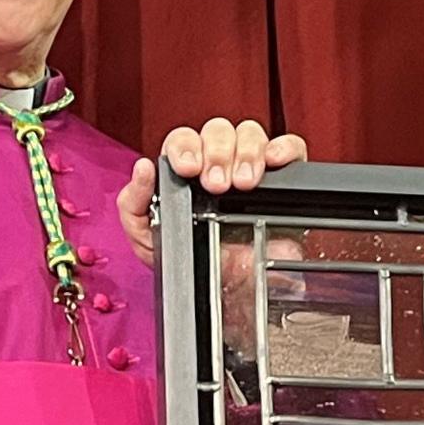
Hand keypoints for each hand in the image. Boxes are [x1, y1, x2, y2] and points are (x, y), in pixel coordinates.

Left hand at [117, 120, 311, 263]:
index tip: (189, 169)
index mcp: (186, 169)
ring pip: (249, 133)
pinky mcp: (283, 179)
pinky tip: (272, 163)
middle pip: (218, 131)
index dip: (186, 147)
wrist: (231, 294)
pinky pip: (289, 148)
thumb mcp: (148, 237)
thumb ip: (134, 204)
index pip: (184, 139)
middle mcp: (218, 162)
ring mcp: (251, 166)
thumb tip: (143, 168)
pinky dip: (284, 148)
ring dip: (246, 153)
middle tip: (218, 184)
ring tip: (243, 183)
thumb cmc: (191, 261)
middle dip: (217, 154)